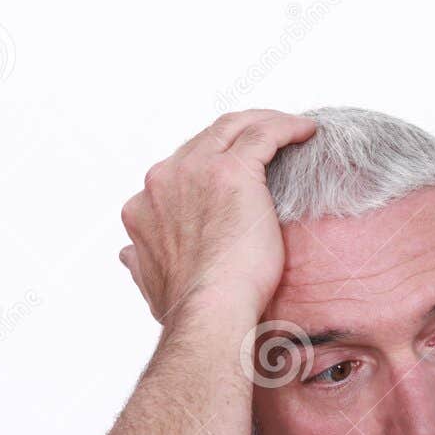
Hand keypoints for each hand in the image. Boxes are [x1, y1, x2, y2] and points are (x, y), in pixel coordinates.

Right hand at [118, 109, 315, 324]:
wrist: (209, 312)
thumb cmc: (189, 309)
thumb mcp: (150, 283)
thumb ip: (141, 261)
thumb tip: (128, 254)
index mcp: (145, 205)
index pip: (180, 168)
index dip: (210, 162)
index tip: (238, 167)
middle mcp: (164, 180)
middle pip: (207, 139)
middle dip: (238, 134)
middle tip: (270, 138)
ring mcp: (196, 171)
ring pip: (234, 127)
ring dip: (264, 122)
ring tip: (291, 128)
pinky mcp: (234, 172)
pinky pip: (263, 135)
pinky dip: (285, 127)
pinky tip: (306, 130)